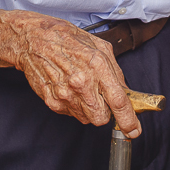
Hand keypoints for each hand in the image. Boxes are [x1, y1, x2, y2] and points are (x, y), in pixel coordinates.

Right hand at [14, 19, 141, 135]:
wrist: (34, 40)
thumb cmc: (67, 39)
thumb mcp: (100, 47)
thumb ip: (116, 72)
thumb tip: (126, 92)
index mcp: (97, 66)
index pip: (118, 101)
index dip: (129, 120)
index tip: (134, 130)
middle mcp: (81, 83)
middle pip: (101, 118)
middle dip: (106, 112)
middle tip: (102, 97)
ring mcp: (65, 94)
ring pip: (86, 118)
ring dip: (89, 109)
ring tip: (82, 88)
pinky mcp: (52, 101)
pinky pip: (71, 114)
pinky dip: (75, 106)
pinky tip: (70, 89)